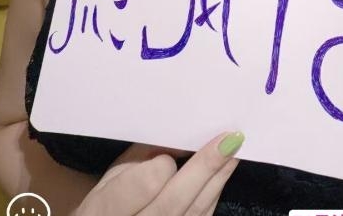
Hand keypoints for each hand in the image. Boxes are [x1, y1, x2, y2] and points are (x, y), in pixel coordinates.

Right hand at [72, 131, 243, 215]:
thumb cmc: (108, 202)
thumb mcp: (112, 175)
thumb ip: (142, 155)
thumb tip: (179, 134)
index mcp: (107, 209)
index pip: (143, 186)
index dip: (161, 167)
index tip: (177, 146)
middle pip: (173, 201)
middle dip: (204, 168)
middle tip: (230, 138)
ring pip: (194, 212)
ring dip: (218, 178)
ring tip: (235, 147)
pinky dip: (215, 191)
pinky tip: (225, 169)